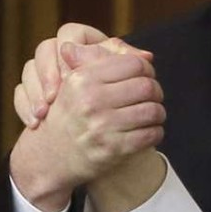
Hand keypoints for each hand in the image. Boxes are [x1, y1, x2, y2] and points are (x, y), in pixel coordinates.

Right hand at [10, 43, 165, 211]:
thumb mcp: (78, 82)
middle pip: (147, 87)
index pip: (134, 64)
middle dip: (156, 92)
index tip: (146, 77)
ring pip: (153, 111)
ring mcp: (101, 127)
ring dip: (158, 113)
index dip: (147, 70)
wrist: (52, 156)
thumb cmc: (72, 113)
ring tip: (152, 115)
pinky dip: (156, 132)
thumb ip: (105, 63)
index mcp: (82, 79)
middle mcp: (90, 101)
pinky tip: (148, 131)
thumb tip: (147, 56)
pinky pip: (151, 134)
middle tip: (153, 97)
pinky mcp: (113, 149)